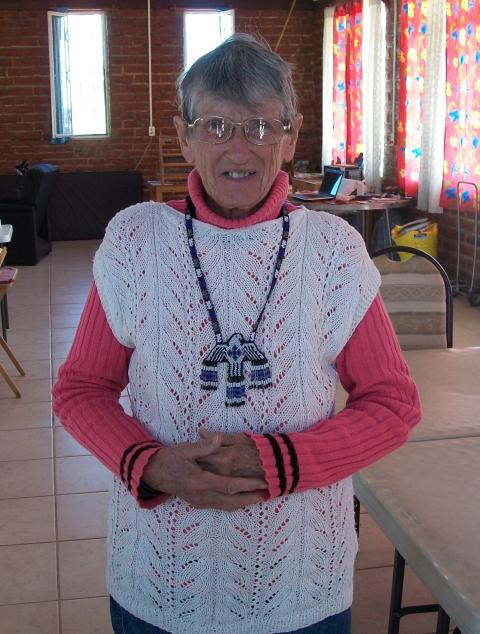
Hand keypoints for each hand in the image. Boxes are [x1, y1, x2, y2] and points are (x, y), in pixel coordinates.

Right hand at [142, 435, 266, 511]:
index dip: (247, 485)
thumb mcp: (185, 449)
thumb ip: (204, 446)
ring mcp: (199, 501)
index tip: (262, 482)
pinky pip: (220, 506)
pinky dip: (233, 503)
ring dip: (244, 502)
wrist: (153, 473)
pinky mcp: (198, 503)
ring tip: (260, 497)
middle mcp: (201, 496)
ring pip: (226, 506)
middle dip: (251, 498)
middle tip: (268, 493)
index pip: (229, 485)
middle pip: (232, 501)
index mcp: (200, 481)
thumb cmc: (170, 459)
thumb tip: (218, 438)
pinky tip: (242, 499)